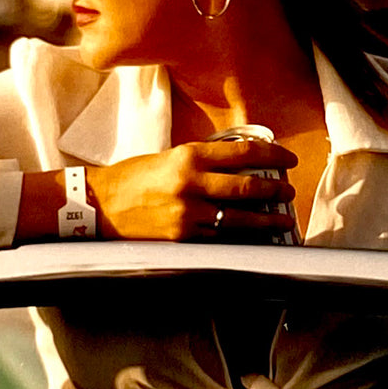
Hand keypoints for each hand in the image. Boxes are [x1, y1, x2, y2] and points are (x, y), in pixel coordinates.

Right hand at [87, 140, 298, 240]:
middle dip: (274, 189)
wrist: (99, 204)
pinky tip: (253, 235)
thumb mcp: (170, 157)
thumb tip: (240, 163)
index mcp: (188, 156)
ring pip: (238, 217)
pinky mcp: (182, 236)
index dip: (272, 154)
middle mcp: (190, 183)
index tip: (287, 158)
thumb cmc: (134, 177)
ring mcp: (187, 212)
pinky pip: (219, 236)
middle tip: (288, 191)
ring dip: (266, 219)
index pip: (242, 151)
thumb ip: (204, 161)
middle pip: (246, 186)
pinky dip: (240, 236)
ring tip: (282, 218)